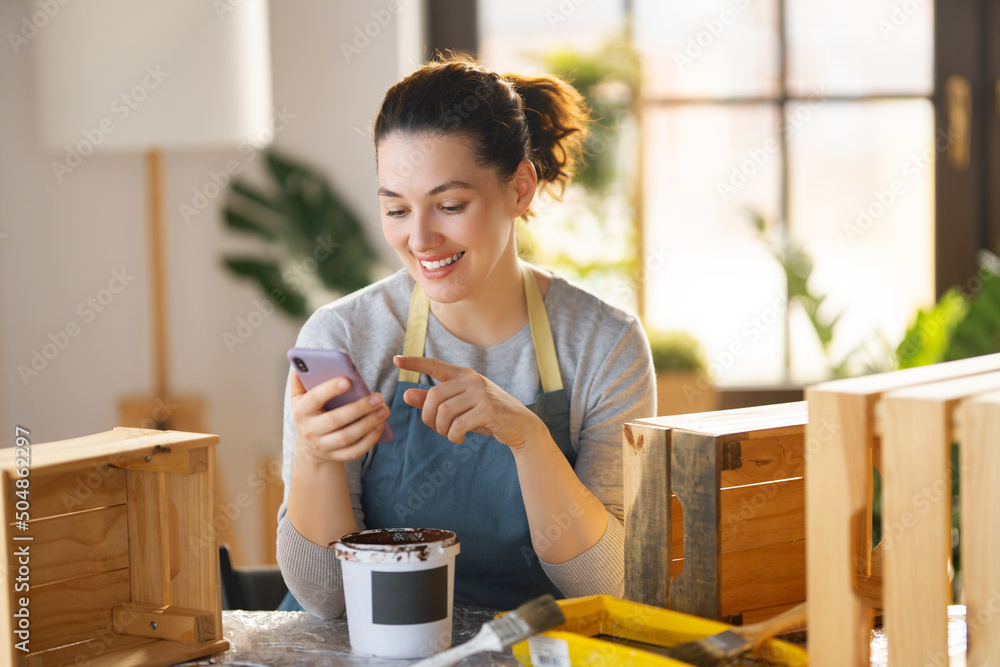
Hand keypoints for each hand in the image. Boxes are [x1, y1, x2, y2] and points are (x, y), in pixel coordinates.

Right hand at [288, 371, 389, 462]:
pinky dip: (369, 440)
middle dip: (359, 408)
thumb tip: (299, 367)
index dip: (329, 390)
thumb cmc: (310, 412)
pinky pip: (354, 451)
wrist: (309, 445)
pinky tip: (380, 426)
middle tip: (378, 397)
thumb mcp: (300, 397)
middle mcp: (310, 430)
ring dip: (368, 423)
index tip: (347, 380)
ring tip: (384, 410)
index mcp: (301, 410)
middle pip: (335, 420)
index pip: (314, 399)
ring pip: (347, 437)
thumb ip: (300, 381)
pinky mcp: (335, 457)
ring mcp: (322, 446)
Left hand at [393, 355, 543, 447]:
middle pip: (434, 396)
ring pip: (444, 411)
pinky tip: (459, 439)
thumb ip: (433, 401)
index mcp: (464, 375)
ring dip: (441, 429)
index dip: (415, 363)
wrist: (520, 426)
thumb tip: (406, 394)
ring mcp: (481, 393)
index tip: (396, 360)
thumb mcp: (460, 407)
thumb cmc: (486, 415)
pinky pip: (458, 424)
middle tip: (435, 428)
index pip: (435, 365)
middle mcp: (472, 380)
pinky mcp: (488, 409)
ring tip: (449, 435)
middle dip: (428, 417)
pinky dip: (453, 436)